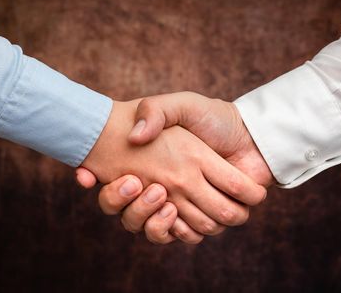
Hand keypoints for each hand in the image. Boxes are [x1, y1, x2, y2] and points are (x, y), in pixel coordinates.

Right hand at [80, 99, 266, 241]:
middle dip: (124, 202)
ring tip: (159, 194)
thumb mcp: (181, 104)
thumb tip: (135, 138)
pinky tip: (174, 209)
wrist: (251, 134)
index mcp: (154, 166)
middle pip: (129, 215)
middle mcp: (164, 190)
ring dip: (150, 217)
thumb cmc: (214, 117)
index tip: (89, 177)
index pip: (116, 189)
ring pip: (153, 229)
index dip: (104, 189)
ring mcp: (184, 205)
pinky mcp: (206, 217)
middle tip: (135, 183)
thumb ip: (155, 111)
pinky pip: (183, 236)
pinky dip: (178, 229)